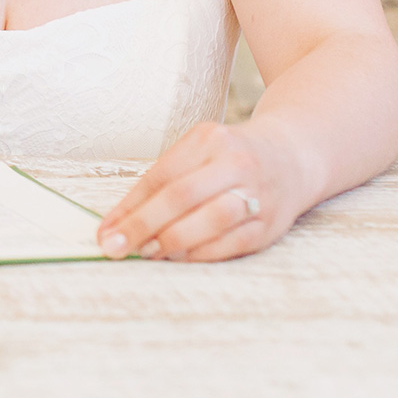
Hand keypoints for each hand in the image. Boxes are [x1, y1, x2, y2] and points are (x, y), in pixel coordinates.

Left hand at [97, 122, 297, 261]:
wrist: (292, 157)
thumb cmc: (229, 158)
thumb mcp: (197, 153)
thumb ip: (161, 182)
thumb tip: (117, 222)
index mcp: (210, 140)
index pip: (161, 176)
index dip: (129, 206)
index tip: (105, 230)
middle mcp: (236, 163)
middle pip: (181, 196)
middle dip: (143, 226)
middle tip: (116, 247)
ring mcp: (258, 193)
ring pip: (210, 220)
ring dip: (172, 241)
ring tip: (147, 253)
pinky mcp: (271, 224)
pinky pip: (231, 243)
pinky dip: (200, 254)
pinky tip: (179, 258)